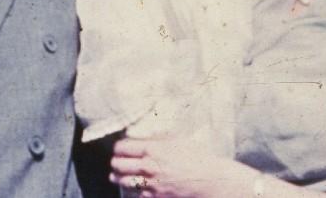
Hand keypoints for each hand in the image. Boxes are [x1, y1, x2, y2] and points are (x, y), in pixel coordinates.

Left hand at [111, 136, 254, 197]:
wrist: (209, 180)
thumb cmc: (196, 157)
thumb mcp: (176, 139)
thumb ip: (156, 137)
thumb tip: (140, 134)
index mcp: (152, 150)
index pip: (122, 147)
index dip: (118, 148)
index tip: (120, 148)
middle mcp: (147, 167)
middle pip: (117, 165)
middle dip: (115, 162)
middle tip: (117, 161)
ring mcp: (150, 184)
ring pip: (122, 181)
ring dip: (118, 177)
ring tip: (117, 175)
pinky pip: (135, 195)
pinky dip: (132, 190)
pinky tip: (133, 186)